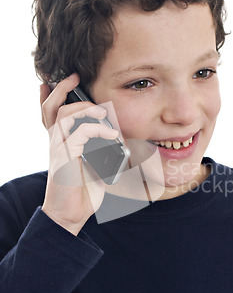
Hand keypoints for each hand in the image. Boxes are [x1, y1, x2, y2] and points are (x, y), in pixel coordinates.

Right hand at [40, 74, 118, 234]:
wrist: (70, 215)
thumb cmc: (82, 191)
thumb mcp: (96, 166)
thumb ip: (103, 151)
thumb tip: (122, 140)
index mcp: (62, 142)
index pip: (50, 113)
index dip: (52, 95)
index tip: (65, 80)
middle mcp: (56, 143)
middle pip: (51, 108)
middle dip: (62, 89)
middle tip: (74, 77)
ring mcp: (58, 150)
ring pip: (64, 116)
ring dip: (85, 108)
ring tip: (102, 110)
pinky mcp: (64, 159)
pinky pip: (79, 135)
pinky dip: (98, 130)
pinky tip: (112, 136)